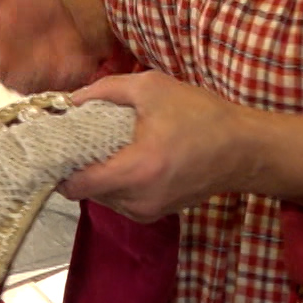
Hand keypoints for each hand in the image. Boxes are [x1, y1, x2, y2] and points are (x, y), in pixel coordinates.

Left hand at [59, 72, 256, 222]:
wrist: (244, 149)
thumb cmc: (201, 115)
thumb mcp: (152, 88)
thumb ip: (105, 90)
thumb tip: (70, 101)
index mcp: (136, 170)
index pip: (75, 184)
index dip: (59, 164)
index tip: (57, 142)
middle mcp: (137, 200)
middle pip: (85, 190)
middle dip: (80, 164)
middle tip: (82, 136)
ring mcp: (147, 212)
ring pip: (102, 197)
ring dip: (99, 173)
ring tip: (110, 144)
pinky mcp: (156, 214)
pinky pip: (120, 199)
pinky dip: (116, 181)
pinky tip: (130, 157)